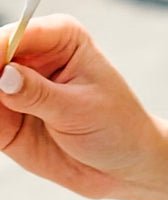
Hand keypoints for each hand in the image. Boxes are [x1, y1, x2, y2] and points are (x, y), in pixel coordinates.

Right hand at [0, 15, 164, 199]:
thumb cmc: (116, 126)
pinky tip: (0, 129)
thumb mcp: (79, 109)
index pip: (16, 34)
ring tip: (1, 118)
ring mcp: (15, 86)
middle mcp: (34, 55)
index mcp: (61, 37)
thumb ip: (37, 93)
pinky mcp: (4, 117)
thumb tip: (2, 75)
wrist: (124, 165)